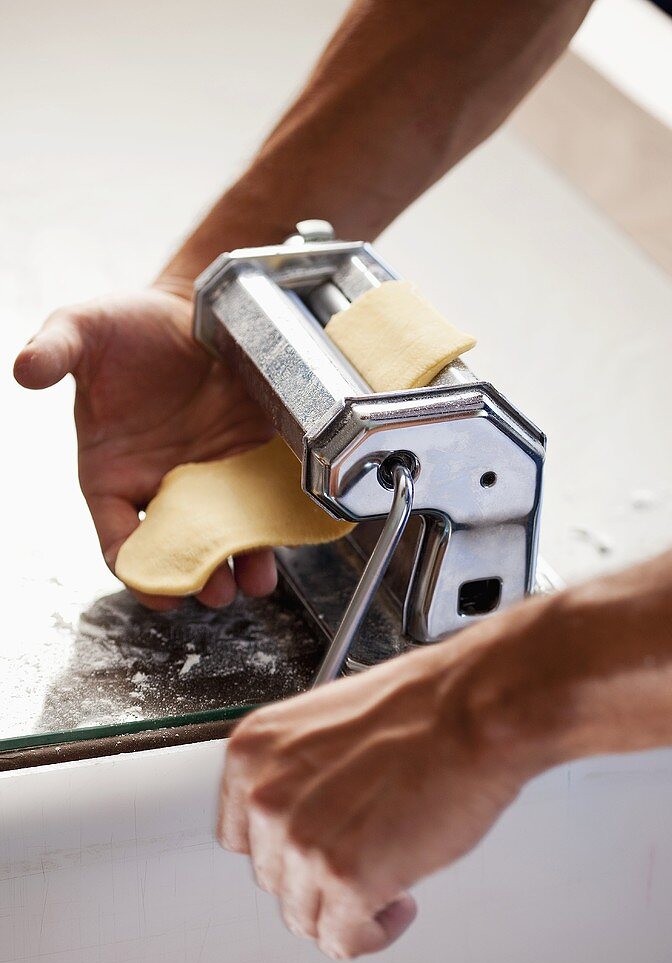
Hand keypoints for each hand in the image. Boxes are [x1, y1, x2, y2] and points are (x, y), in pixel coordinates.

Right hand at [14, 287, 276, 608]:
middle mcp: (162, 486)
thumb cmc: (128, 325)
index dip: (136, 568)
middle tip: (215, 591)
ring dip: (240, 562)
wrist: (192, 303)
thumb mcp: (82, 328)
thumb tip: (24, 369)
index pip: (119, 538)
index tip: (157, 587)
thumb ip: (54, 351)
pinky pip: (264, 504)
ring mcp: (212, 478)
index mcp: (112, 474)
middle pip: (178, 550)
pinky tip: (286, 534)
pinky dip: (275, 525)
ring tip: (255, 579)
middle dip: (195, 576)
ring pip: (226, 537)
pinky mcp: (252, 461)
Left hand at [218, 637, 532, 958]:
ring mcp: (302, 842)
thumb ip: (302, 775)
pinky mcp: (346, 880)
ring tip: (387, 879)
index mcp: (255, 753)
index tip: (311, 849)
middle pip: (274, 877)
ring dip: (346, 907)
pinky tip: (398, 903)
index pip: (242, 833)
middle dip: (319, 875)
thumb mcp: (329, 726)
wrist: (472, 713)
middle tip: (362, 859)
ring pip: (304, 915)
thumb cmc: (424, 707)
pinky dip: (372, 933)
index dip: (285, 847)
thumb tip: (309, 816)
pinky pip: (342, 940)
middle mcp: (267, 799)